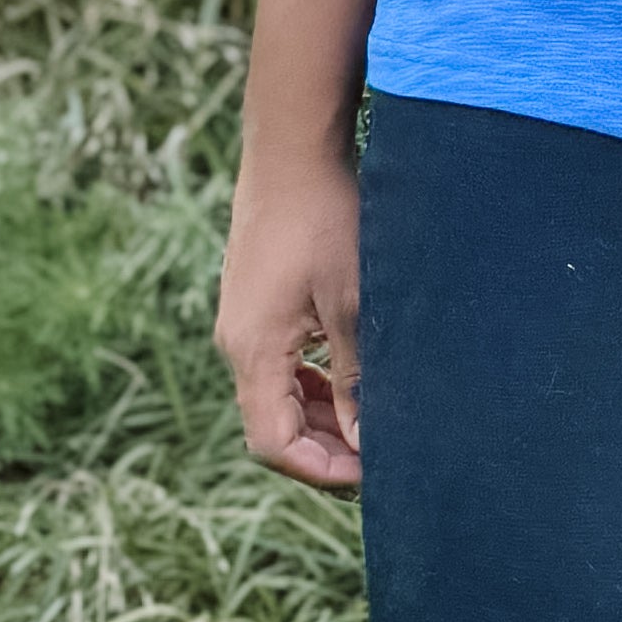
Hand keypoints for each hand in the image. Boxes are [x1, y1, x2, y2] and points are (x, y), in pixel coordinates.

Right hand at [215, 144, 364, 491]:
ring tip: (375, 420)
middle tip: (384, 454)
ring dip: (321, 417)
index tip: (373, 473)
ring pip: (277, 396)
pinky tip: (351, 378)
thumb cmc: (327, 216)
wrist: (291, 148)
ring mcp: (242, 322)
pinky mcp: (255, 303)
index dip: (321, 470)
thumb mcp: (355, 303)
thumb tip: (368, 442)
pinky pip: (279, 364)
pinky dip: (312, 384)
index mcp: (253, 350)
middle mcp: (237, 342)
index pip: (273, 443)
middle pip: (272, 426)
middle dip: (326, 449)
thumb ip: (358, 377)